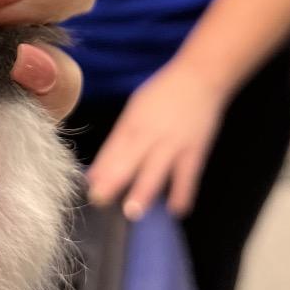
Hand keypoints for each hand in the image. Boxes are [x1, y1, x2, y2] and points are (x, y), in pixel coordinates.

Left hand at [85, 60, 227, 220]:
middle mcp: (149, 134)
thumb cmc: (162, 94)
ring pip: (156, 170)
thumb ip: (118, 140)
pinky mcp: (195, 151)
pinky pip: (188, 176)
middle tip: (99, 201)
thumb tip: (97, 171)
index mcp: (132, 123)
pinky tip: (176, 209)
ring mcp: (173, 143)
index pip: (112, 149)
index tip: (89, 189)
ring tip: (133, 211)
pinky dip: (182, 193)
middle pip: (128, 160)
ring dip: (144, 191)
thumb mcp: (135, 110)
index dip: (100, 169)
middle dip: (113, 181)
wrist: (200, 77)